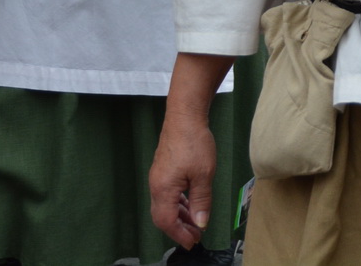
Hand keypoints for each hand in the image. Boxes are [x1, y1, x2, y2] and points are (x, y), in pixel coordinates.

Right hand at [148, 114, 217, 247]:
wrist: (184, 117)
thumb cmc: (194, 143)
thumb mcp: (203, 174)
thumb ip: (201, 200)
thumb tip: (201, 223)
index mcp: (163, 189)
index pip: (166, 221)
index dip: (179, 234)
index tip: (192, 242)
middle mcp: (156, 186)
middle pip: (163, 216)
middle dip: (179, 228)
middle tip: (195, 236)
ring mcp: (159, 178)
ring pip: (166, 205)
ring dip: (180, 216)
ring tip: (196, 223)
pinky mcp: (164, 170)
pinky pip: (169, 194)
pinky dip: (180, 203)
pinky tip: (191, 204)